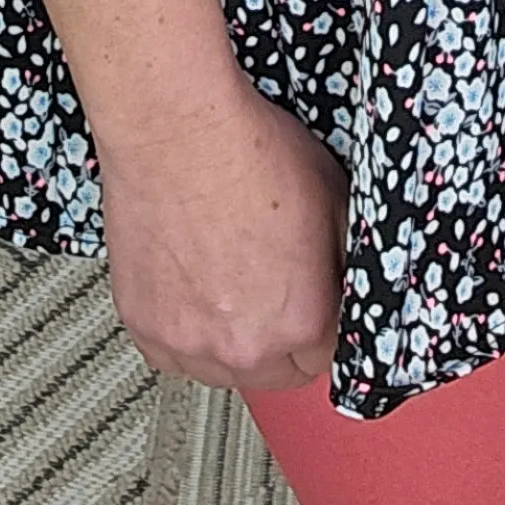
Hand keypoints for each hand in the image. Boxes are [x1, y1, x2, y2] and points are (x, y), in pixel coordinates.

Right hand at [99, 79, 350, 393]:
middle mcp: (246, 347)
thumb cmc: (248, 151)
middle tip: (270, 290)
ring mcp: (191, 344)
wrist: (178, 131)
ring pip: (223, 370)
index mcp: (303, 319)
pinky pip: (174, 355)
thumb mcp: (334, 198)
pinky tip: (192, 285)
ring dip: (229, 340)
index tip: (312, 305)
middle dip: (281, 338)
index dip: (322, 323)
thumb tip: (356, 280)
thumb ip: (348, 258)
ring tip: (228, 282)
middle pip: (278, 373)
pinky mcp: (147, 330)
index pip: (327, 357)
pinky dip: (183, 330)